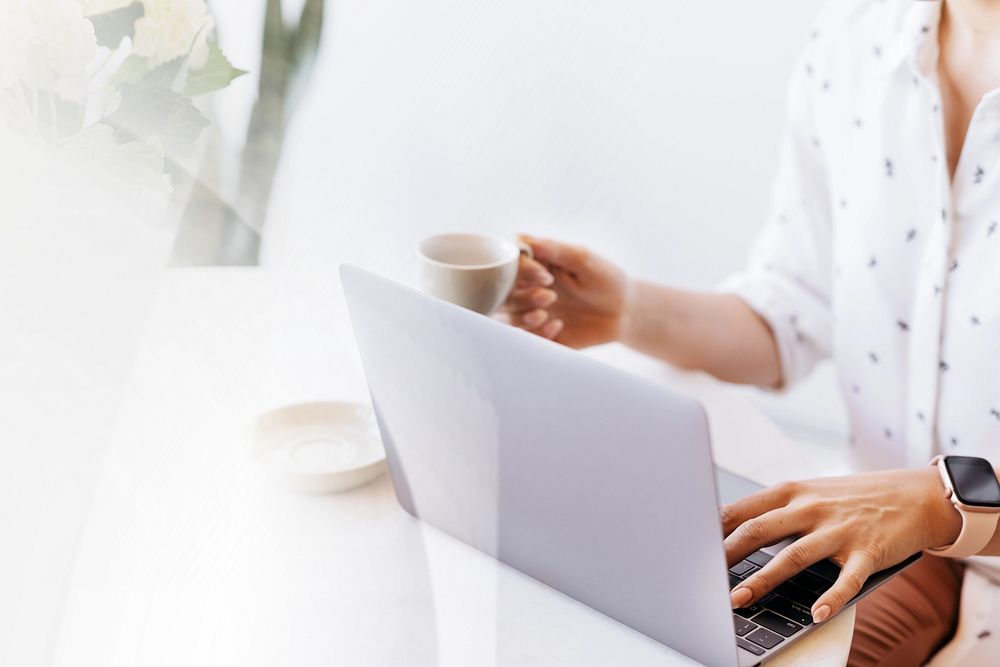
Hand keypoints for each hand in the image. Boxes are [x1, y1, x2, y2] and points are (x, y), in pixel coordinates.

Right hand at [500, 235, 630, 348]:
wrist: (624, 313)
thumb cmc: (606, 279)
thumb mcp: (584, 260)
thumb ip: (554, 249)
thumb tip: (521, 237)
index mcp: (536, 265)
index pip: (510, 264)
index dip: (521, 271)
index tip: (545, 277)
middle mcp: (528, 288)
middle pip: (502, 293)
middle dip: (522, 297)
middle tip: (549, 297)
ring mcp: (532, 312)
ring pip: (507, 317)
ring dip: (524, 317)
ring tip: (547, 315)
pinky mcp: (540, 334)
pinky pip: (524, 339)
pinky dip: (537, 334)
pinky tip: (558, 328)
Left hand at [721, 468, 961, 622]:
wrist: (915, 495)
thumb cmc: (851, 498)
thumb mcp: (809, 493)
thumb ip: (774, 511)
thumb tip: (729, 533)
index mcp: (791, 492)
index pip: (742, 509)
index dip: (712, 528)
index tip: (687, 545)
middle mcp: (810, 508)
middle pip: (758, 530)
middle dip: (726, 554)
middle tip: (701, 576)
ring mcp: (839, 530)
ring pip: (794, 555)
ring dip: (763, 579)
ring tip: (738, 600)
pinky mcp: (868, 552)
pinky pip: (847, 579)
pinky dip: (832, 597)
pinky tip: (817, 614)